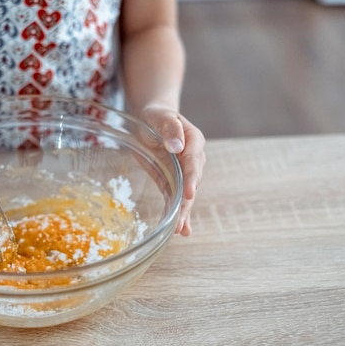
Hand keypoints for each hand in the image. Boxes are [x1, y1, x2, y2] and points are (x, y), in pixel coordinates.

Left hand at [139, 104, 205, 235]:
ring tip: (180, 230)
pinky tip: (181, 229)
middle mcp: (193, 159)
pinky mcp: (172, 179)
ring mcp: (184, 171)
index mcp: (194, 141)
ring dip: (183, 213)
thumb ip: (170, 129)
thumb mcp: (161, 117)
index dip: (191, 178)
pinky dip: (177, 211)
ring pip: (185, 194)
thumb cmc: (157, 115)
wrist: (151, 118)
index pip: (193, 162)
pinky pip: (175, 196)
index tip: (189, 193)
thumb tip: (177, 146)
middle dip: (186, 203)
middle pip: (191, 183)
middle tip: (179, 222)